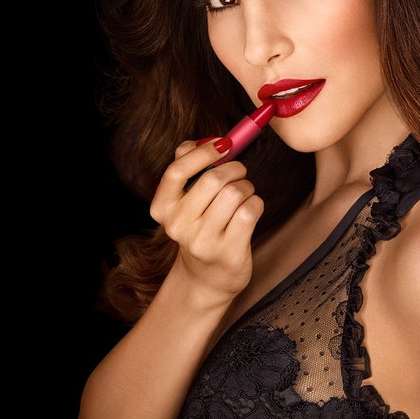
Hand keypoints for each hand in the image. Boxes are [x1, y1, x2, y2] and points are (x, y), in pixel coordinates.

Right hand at [149, 139, 263, 301]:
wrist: (207, 277)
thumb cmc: (201, 228)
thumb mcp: (185, 201)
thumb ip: (189, 167)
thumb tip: (208, 140)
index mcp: (163, 209)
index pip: (177, 170)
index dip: (203, 151)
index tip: (223, 143)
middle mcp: (178, 226)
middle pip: (213, 179)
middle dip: (234, 169)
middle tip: (239, 172)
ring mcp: (202, 242)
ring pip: (234, 193)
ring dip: (246, 187)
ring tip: (243, 195)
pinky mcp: (228, 252)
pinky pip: (250, 210)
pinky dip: (256, 202)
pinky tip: (251, 209)